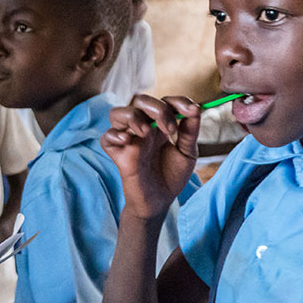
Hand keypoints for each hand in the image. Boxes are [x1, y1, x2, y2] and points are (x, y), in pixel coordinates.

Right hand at [102, 95, 201, 219]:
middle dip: (157, 109)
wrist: (160, 202)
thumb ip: (190, 132)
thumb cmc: (172, 176)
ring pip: (118, 113)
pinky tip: (127, 141)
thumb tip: (196, 110)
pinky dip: (114, 135)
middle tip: (171, 129)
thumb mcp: (188, 154)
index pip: (164, 101)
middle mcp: (143, 127)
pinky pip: (106, 138)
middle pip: (140, 100)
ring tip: (147, 132)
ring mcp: (129, 140)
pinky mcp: (118, 155)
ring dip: (133, 116)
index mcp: (160, 124)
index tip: (192, 110)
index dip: (178, 101)